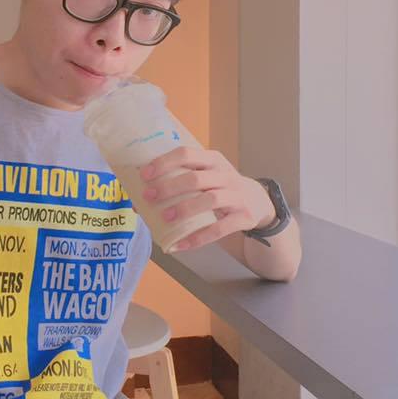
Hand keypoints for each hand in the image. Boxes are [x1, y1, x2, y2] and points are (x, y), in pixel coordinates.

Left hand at [140, 146, 275, 251]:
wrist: (258, 201)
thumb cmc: (221, 187)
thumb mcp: (208, 175)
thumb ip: (181, 180)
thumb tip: (139, 198)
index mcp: (213, 160)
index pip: (187, 154)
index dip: (164, 163)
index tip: (144, 175)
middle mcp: (226, 175)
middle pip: (196, 178)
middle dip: (170, 187)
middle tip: (149, 196)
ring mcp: (236, 196)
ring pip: (210, 200)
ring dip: (185, 208)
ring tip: (165, 218)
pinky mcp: (243, 217)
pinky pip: (219, 229)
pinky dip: (198, 238)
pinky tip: (181, 244)